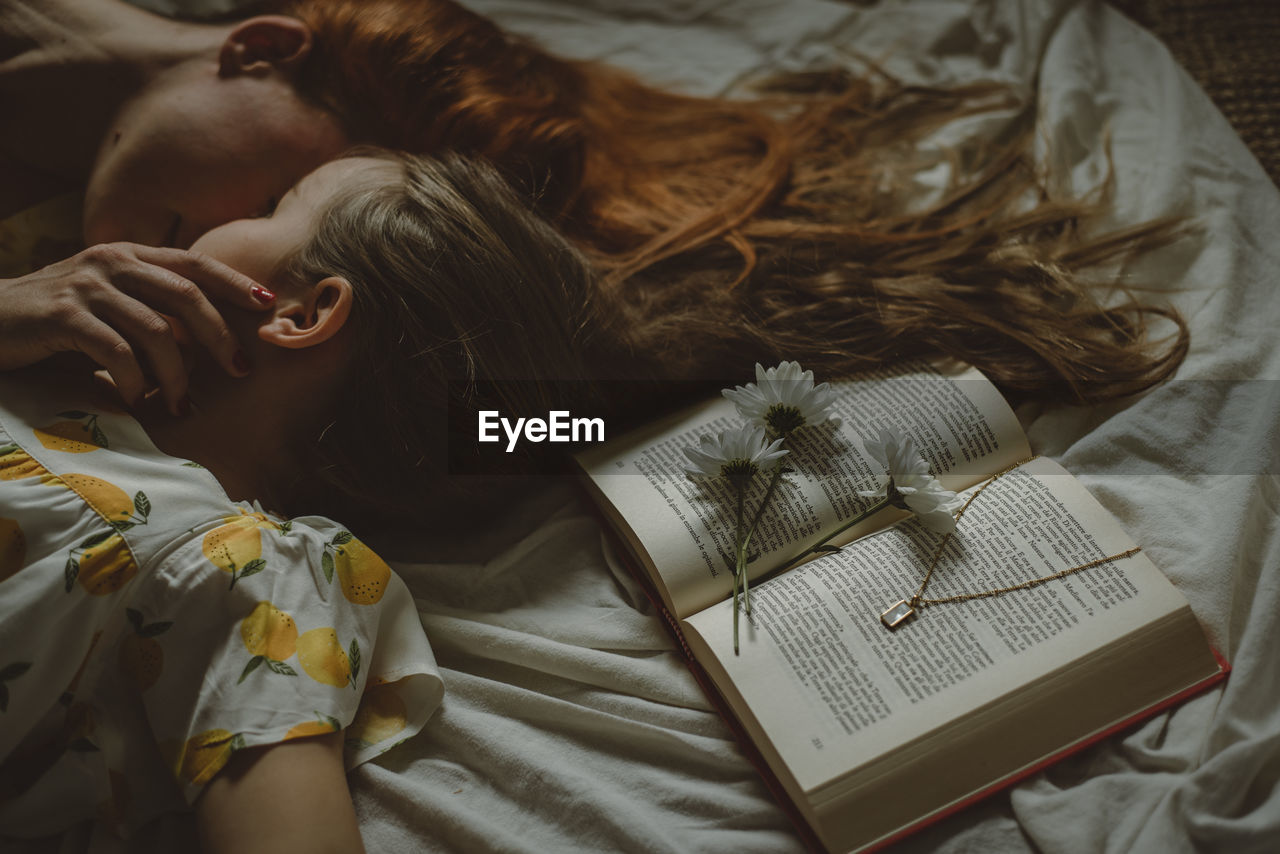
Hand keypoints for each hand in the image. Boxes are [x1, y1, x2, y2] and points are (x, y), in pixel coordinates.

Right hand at [0, 243, 274, 413]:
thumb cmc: (53, 321)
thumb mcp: (107, 306)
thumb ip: (151, 312)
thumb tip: (207, 348)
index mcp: (127, 255)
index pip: (194, 263)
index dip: (235, 282)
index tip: (270, 305)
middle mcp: (110, 262)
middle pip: (187, 294)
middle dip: (221, 336)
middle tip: (240, 370)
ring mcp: (86, 286)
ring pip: (157, 330)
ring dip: (177, 374)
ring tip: (180, 404)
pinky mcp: (61, 315)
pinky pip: (116, 352)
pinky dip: (134, 381)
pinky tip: (136, 400)